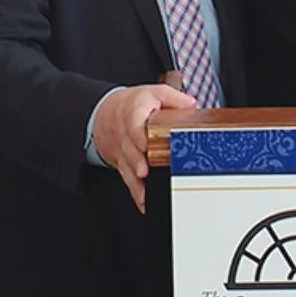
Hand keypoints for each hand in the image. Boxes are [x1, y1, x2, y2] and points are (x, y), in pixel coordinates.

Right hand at [92, 84, 196, 212]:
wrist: (103, 112)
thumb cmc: (133, 104)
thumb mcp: (154, 93)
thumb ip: (174, 98)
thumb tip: (191, 105)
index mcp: (134, 114)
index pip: (134, 126)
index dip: (139, 137)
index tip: (145, 145)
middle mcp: (126, 134)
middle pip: (130, 150)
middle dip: (136, 162)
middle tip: (143, 172)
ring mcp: (123, 151)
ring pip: (127, 168)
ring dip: (136, 183)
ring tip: (145, 195)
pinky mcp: (122, 163)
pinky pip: (127, 179)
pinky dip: (135, 193)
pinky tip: (144, 203)